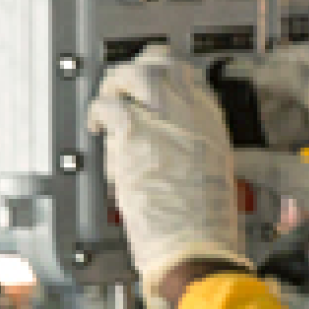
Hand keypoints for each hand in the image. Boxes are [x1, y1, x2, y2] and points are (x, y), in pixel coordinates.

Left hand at [85, 47, 254, 292]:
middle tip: (121, 86)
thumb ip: (191, 149)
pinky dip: (97, 112)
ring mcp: (165, 120)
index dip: (165, 77)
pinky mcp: (136, 134)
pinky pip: (108, 106)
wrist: (196, 244)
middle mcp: (192, 115)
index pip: (189, 78)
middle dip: (136, 69)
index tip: (149, 88)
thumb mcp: (212, 175)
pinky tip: (96, 126)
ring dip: (114, 85)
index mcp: (212, 125)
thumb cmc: (202, 225)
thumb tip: (164, 140)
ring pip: (135, 74)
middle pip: (162, 64)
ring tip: (106, 103)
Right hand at [222, 38, 308, 280]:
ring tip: (258, 123)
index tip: (236, 82)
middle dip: (279, 71)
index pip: (304, 72)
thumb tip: (230, 156)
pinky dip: (299, 117)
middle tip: (247, 91)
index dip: (267, 73)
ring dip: (287, 97)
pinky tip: (278, 142)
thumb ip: (270, 169)